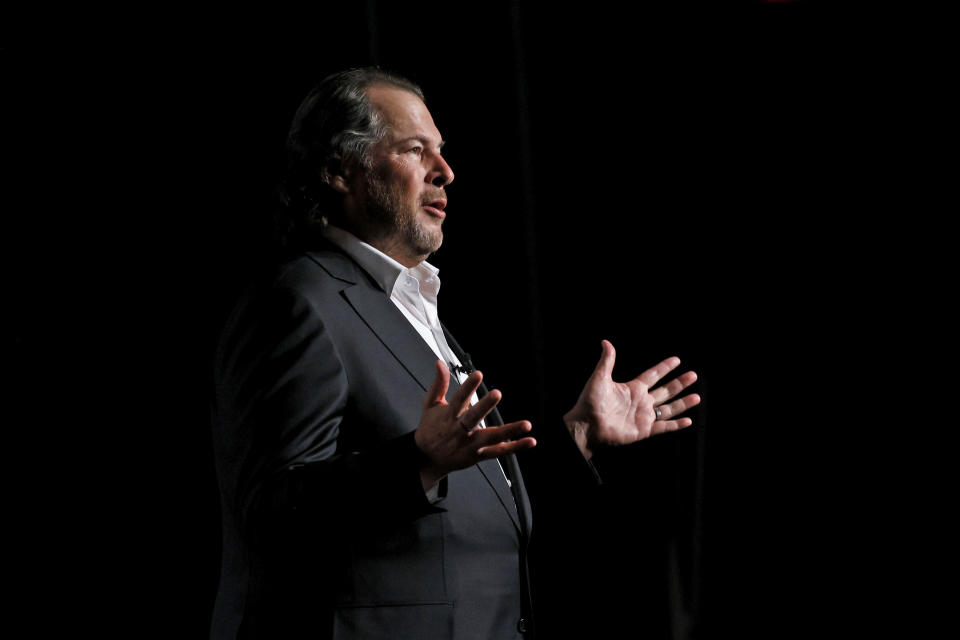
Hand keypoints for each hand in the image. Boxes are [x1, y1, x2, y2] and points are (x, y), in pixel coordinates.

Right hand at [414, 360, 535, 487]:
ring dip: (510, 431)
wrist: (427, 459)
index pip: (459, 398)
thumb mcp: (430, 405)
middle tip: (496, 394)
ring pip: (491, 438)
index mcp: (448, 416)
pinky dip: (515, 447)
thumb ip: (439, 384)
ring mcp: (470, 444)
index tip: (478, 374)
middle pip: (473, 418)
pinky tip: (529, 441)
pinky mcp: (478, 455)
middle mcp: (459, 431)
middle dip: (484, 406)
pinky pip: (499, 452)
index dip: (468, 386)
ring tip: (526, 425)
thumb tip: (440, 363)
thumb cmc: (430, 430)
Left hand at [564, 340, 700, 459]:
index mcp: (632, 388)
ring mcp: (643, 416)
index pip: (653, 375)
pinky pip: (663, 427)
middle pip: (665, 390)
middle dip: (679, 383)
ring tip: (697, 396)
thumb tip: (606, 342)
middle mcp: (641, 401)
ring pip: (668, 408)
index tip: (677, 360)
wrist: (586, 426)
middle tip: (693, 375)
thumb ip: (607, 361)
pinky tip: (687, 420)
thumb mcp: (599, 378)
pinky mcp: (643, 430)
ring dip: (682, 403)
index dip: (664, 367)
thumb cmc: (590, 402)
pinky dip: (675, 425)